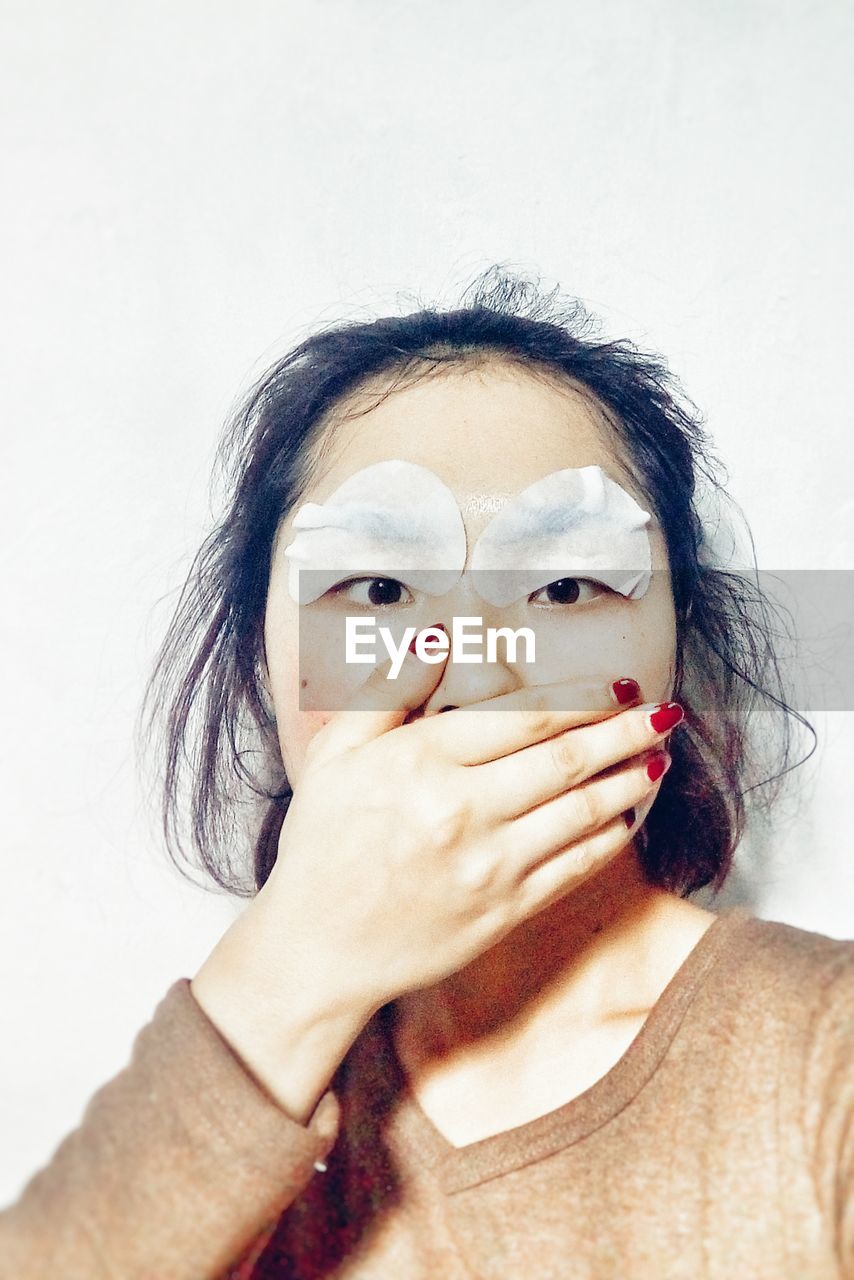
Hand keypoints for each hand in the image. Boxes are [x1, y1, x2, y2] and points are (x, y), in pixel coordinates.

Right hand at [256, 647, 679, 1015]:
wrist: (318, 948)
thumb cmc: (323, 845)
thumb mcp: (335, 755)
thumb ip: (388, 692)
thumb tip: (436, 638)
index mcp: (423, 762)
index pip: (526, 716)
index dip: (585, 695)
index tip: (620, 682)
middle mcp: (464, 810)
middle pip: (568, 759)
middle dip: (626, 730)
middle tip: (663, 712)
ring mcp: (490, 865)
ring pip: (584, 812)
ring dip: (630, 779)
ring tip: (658, 757)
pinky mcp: (506, 912)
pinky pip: (576, 868)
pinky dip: (611, 838)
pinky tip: (628, 816)